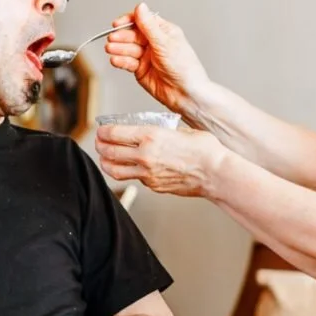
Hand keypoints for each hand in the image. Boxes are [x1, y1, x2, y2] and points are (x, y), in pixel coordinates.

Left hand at [95, 124, 228, 197]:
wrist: (215, 173)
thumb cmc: (205, 150)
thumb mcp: (180, 129)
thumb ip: (161, 131)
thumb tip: (151, 132)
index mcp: (150, 135)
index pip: (113, 133)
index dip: (103, 131)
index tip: (102, 130)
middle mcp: (144, 155)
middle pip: (108, 151)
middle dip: (100, 146)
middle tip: (100, 143)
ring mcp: (147, 173)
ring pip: (114, 170)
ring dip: (106, 163)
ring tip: (106, 158)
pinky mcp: (153, 185)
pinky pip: (134, 179)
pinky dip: (128, 172)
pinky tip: (131, 168)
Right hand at [104, 3, 211, 116]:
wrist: (186, 94)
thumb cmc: (185, 68)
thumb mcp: (165, 44)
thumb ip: (149, 26)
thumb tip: (140, 6)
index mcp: (163, 31)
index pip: (142, 20)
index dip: (129, 21)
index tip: (118, 24)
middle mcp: (154, 43)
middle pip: (132, 35)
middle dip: (122, 37)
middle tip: (113, 39)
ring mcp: (146, 56)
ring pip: (128, 49)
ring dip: (119, 48)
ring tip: (111, 49)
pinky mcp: (140, 70)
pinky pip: (127, 62)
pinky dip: (121, 61)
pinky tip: (115, 60)